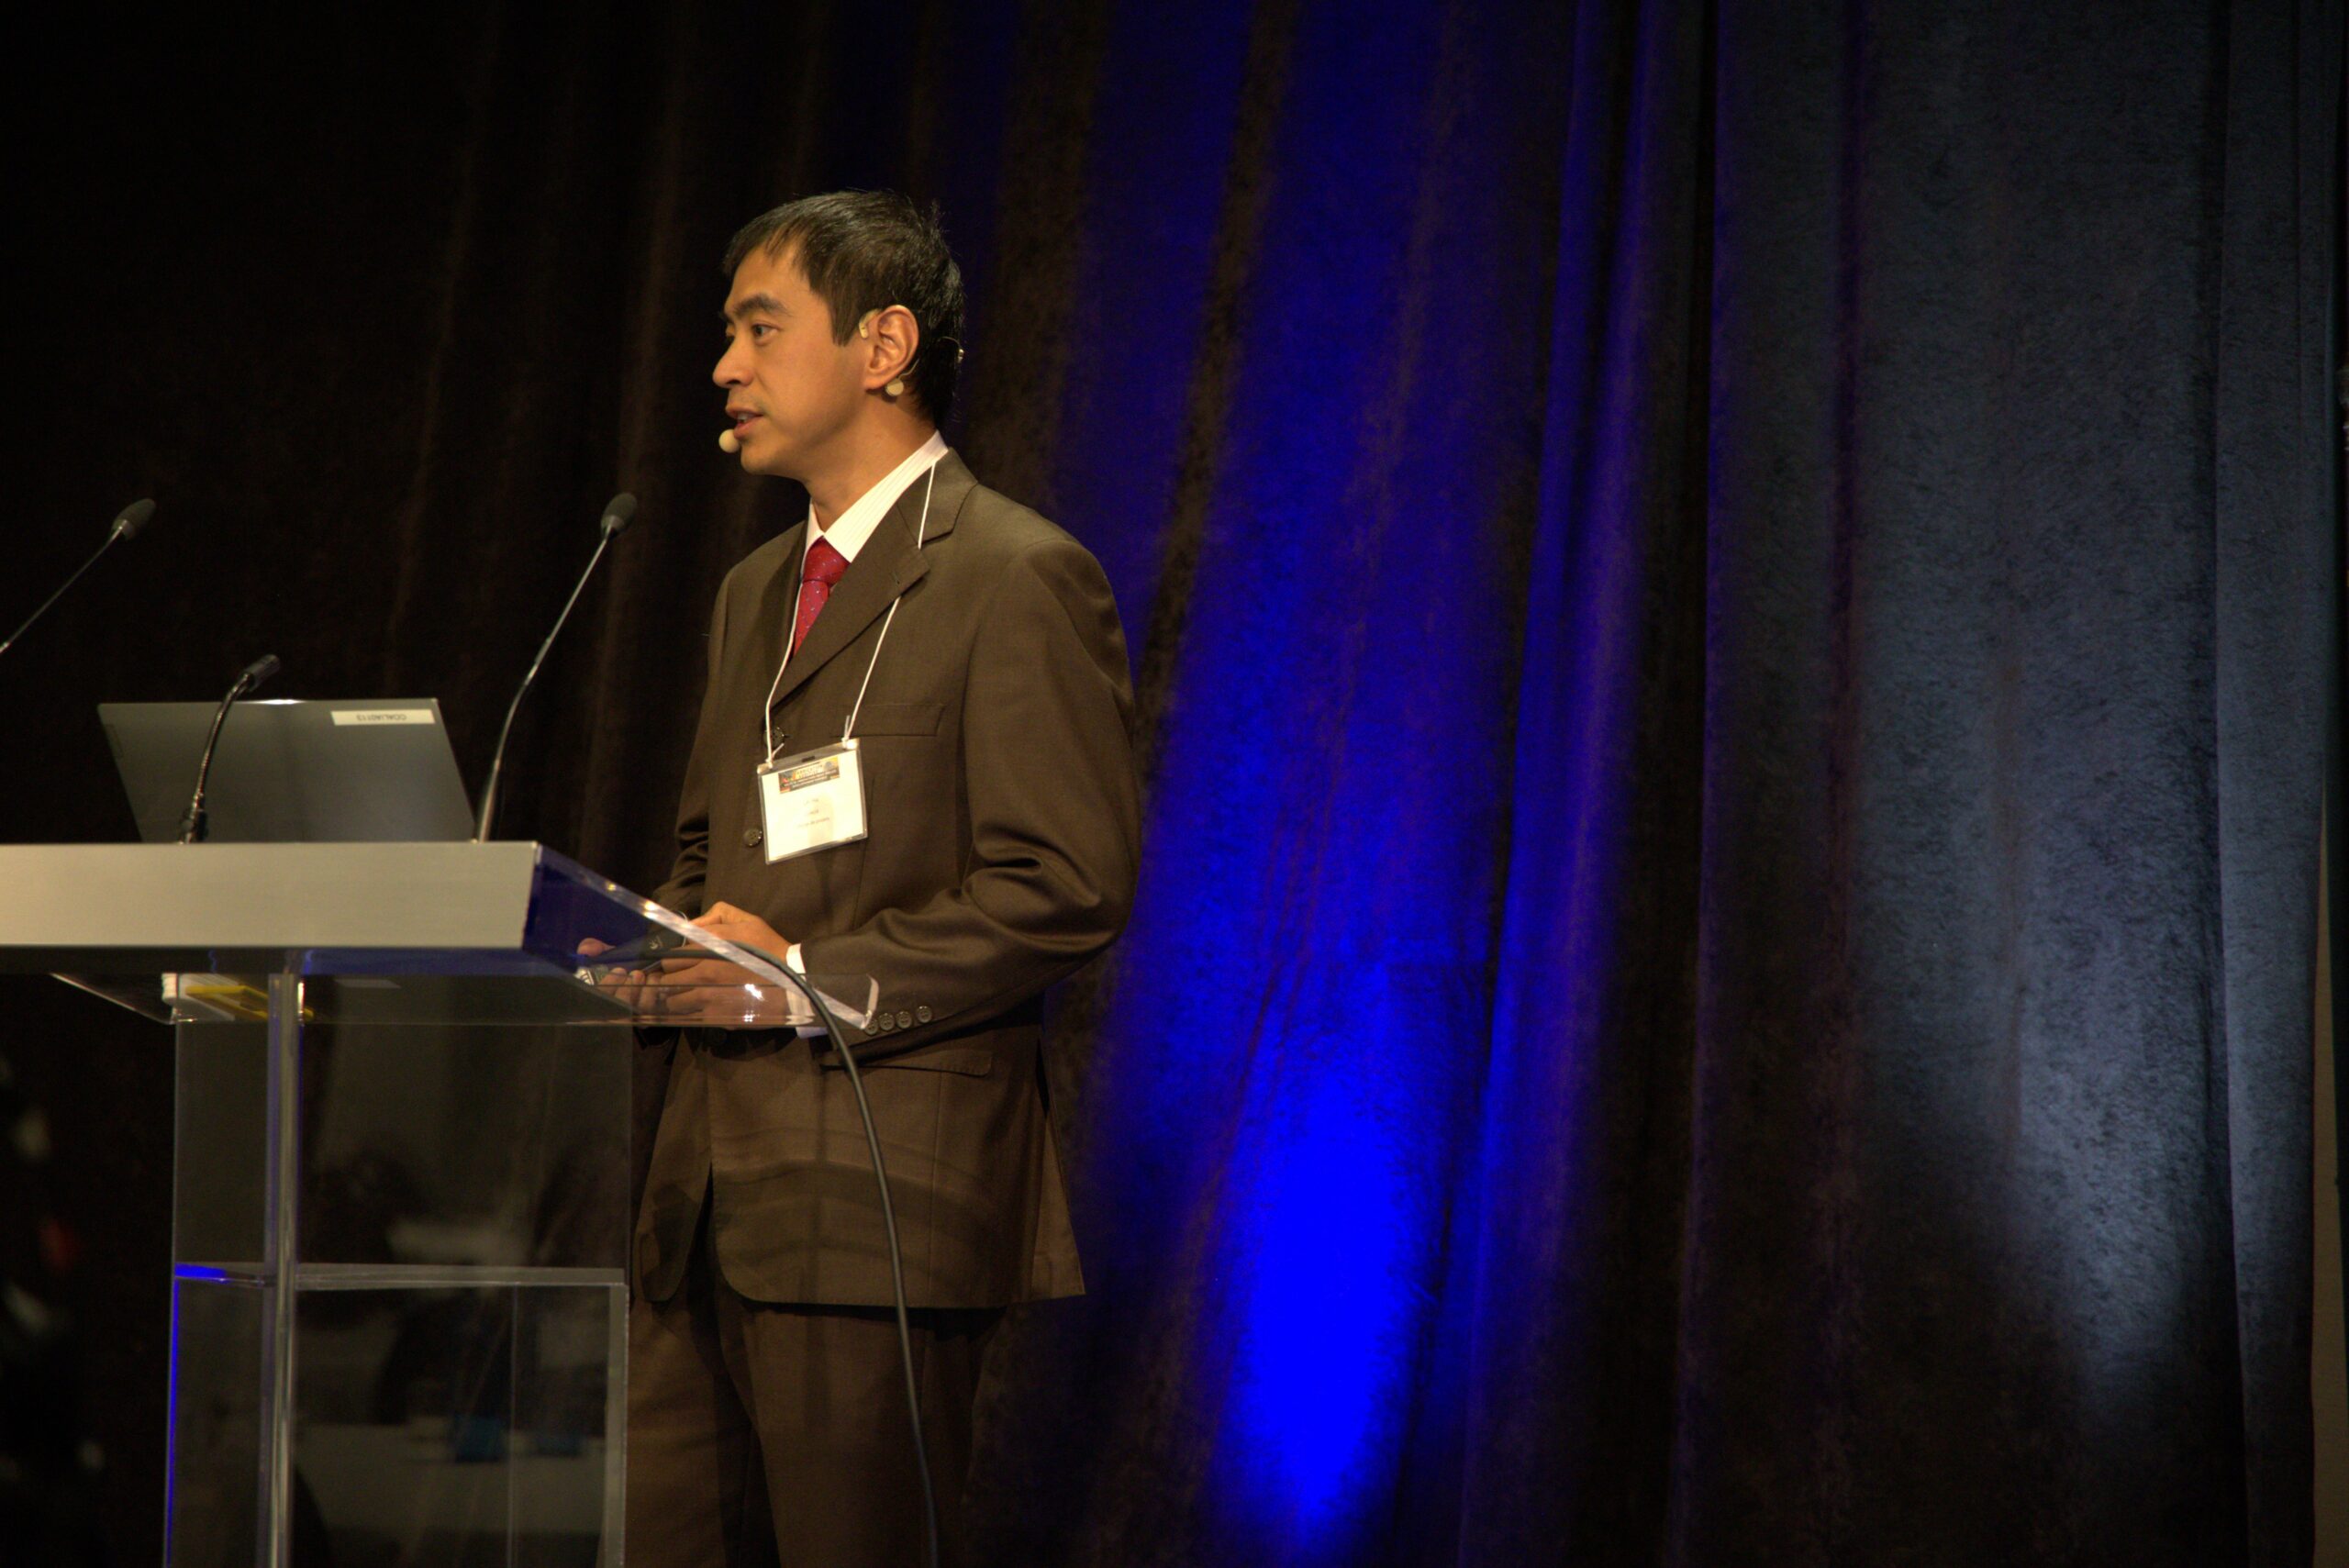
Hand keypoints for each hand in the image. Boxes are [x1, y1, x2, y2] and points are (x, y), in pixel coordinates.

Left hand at [627, 902, 793, 1012]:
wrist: (793, 980)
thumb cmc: (770, 949)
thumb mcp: (748, 921)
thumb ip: (717, 915)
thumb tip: (691, 926)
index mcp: (707, 946)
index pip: (670, 956)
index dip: (673, 960)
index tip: (680, 963)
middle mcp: (703, 971)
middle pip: (666, 979)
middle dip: (671, 978)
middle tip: (682, 979)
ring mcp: (708, 996)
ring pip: (673, 1000)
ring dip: (677, 998)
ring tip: (689, 995)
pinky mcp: (716, 1015)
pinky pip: (691, 1015)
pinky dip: (693, 1012)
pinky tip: (703, 1007)